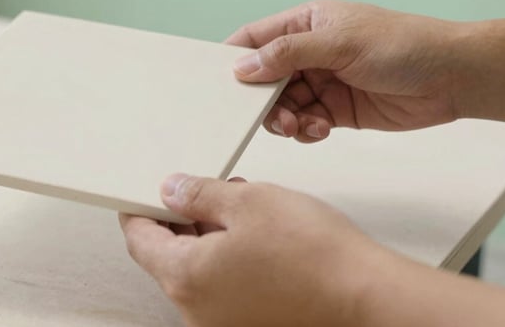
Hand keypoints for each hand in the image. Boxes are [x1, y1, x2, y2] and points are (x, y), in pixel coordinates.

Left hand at [119, 174, 379, 326]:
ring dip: (207, 238)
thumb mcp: (248, 201)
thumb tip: (171, 191)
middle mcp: (197, 311)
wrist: (367, 298)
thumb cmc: (314, 254)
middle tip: (198, 191)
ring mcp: (224, 324)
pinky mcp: (249, 326)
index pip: (140, 240)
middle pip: (168, 258)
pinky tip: (252, 237)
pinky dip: (227, 261)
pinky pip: (222, 289)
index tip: (138, 195)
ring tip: (236, 207)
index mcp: (186, 278)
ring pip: (198, 272)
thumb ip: (199, 193)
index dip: (137, 211)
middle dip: (181, 220)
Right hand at [225, 0, 461, 141]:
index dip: (233, 59)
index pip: (255, 38)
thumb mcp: (340, 43)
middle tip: (273, 116)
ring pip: (282, 105)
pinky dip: (305, 130)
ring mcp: (322, 82)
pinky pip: (305, 123)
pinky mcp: (335, 110)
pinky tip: (321, 130)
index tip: (219, 84)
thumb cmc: (402, 45)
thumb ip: (288, 53)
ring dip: (285, 119)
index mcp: (306, 24)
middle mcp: (309, 52)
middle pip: (264, 78)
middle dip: (263, 100)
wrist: (451, 78)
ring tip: (302, 125)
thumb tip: (242, 66)